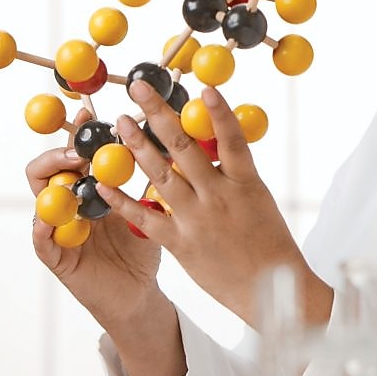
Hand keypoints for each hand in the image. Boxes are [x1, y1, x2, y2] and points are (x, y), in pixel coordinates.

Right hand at [28, 108, 164, 329]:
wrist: (141, 293)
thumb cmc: (148, 247)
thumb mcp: (153, 208)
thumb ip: (155, 178)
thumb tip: (179, 140)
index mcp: (94, 189)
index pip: (81, 153)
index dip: (83, 133)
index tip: (93, 113)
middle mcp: (72, 204)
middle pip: (53, 167)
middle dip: (64, 151)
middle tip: (83, 145)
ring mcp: (61, 228)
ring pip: (41, 198)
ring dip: (54, 180)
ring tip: (72, 169)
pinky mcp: (57, 257)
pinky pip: (41, 238)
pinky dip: (44, 225)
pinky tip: (51, 217)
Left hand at [96, 81, 332, 327]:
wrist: (271, 289)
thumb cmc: (270, 242)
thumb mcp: (258, 200)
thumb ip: (233, 175)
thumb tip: (209, 148)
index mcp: (246, 182)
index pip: (230, 137)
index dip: (217, 111)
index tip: (201, 86)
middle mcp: (218, 196)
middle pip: (183, 147)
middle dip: (157, 114)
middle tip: (139, 88)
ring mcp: (197, 219)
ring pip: (159, 174)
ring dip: (136, 145)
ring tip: (119, 122)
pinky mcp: (180, 243)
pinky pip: (145, 217)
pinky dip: (122, 199)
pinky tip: (104, 182)